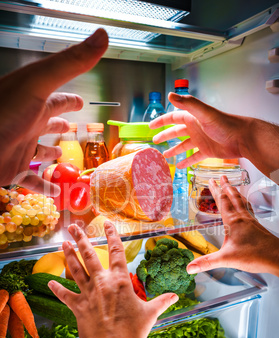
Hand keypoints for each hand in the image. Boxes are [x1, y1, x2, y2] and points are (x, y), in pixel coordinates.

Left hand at [0, 28, 107, 194]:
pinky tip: (57, 193)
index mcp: (36, 103)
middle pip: (48, 124)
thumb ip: (70, 62)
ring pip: (40, 152)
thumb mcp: (39, 81)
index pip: (59, 99)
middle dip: (60, 125)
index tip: (80, 101)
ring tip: (62, 157)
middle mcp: (28, 125)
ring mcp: (20, 148)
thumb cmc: (4, 112)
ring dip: (51, 154)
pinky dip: (45, 187)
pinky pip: (33, 180)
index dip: (71, 100)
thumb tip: (102, 36)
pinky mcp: (13, 170)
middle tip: (71, 127)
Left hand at [48, 222, 177, 337]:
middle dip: (80, 238)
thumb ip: (162, 302)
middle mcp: (102, 282)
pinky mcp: (78, 307)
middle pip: (89, 255)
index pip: (116, 251)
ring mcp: (88, 294)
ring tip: (63, 243)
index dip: (111, 235)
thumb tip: (176, 296)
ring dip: (68, 255)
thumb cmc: (133, 332)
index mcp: (120, 280)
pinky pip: (65, 295)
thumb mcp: (150, 314)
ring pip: (75, 269)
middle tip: (73, 227)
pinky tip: (49, 282)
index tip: (107, 223)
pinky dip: (57, 289)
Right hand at [150, 93, 247, 168]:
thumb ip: (188, 104)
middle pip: (176, 131)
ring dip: (174, 150)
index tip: (150, 126)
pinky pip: (193, 157)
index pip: (172, 117)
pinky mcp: (207, 151)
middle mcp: (195, 128)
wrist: (243, 138)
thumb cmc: (225, 124)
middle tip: (155, 141)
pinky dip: (186, 161)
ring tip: (165, 156)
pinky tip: (180, 166)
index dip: (161, 121)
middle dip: (165, 135)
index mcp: (192, 117)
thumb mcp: (204, 113)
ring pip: (183, 145)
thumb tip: (169, 95)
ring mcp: (201, 140)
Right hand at [187, 176, 278, 285]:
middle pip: (232, 198)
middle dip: (226, 187)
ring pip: (242, 202)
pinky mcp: (257, 226)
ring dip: (236, 193)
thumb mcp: (226, 259)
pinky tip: (245, 208)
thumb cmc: (255, 255)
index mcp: (233, 221)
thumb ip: (207, 263)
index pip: (222, 202)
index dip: (215, 190)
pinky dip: (245, 204)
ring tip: (233, 187)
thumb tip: (190, 268)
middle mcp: (242, 218)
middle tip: (222, 177)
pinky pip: (249, 210)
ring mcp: (251, 221)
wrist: (277, 257)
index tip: (211, 181)